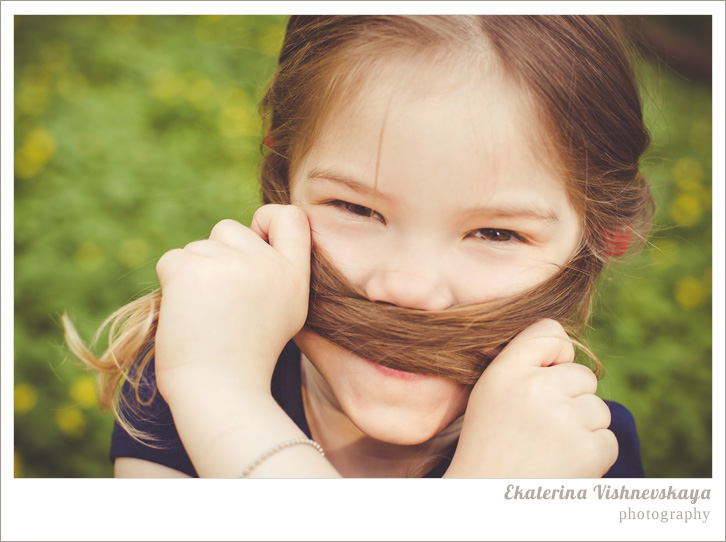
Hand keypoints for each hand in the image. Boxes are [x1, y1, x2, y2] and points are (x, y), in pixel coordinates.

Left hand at [153, 205, 310, 402]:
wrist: (220, 392)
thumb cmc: (247, 357)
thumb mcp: (285, 311)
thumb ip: (275, 272)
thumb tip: (248, 235)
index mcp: (294, 275)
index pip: (292, 216)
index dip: (267, 220)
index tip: (256, 240)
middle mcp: (266, 263)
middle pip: (230, 229)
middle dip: (217, 255)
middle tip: (221, 302)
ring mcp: (229, 264)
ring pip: (198, 247)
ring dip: (194, 274)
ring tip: (207, 316)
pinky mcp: (191, 270)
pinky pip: (173, 259)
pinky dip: (172, 285)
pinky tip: (186, 314)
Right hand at [446, 319, 617, 477]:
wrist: (486, 498)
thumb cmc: (491, 443)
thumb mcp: (491, 391)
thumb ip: (523, 360)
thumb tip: (567, 343)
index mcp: (506, 371)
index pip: (550, 332)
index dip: (554, 357)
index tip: (540, 382)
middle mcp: (534, 388)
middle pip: (582, 375)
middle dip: (571, 400)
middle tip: (540, 427)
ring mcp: (564, 419)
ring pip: (598, 408)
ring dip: (582, 429)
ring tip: (549, 448)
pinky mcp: (588, 450)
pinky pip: (608, 439)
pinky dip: (592, 454)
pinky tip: (563, 464)